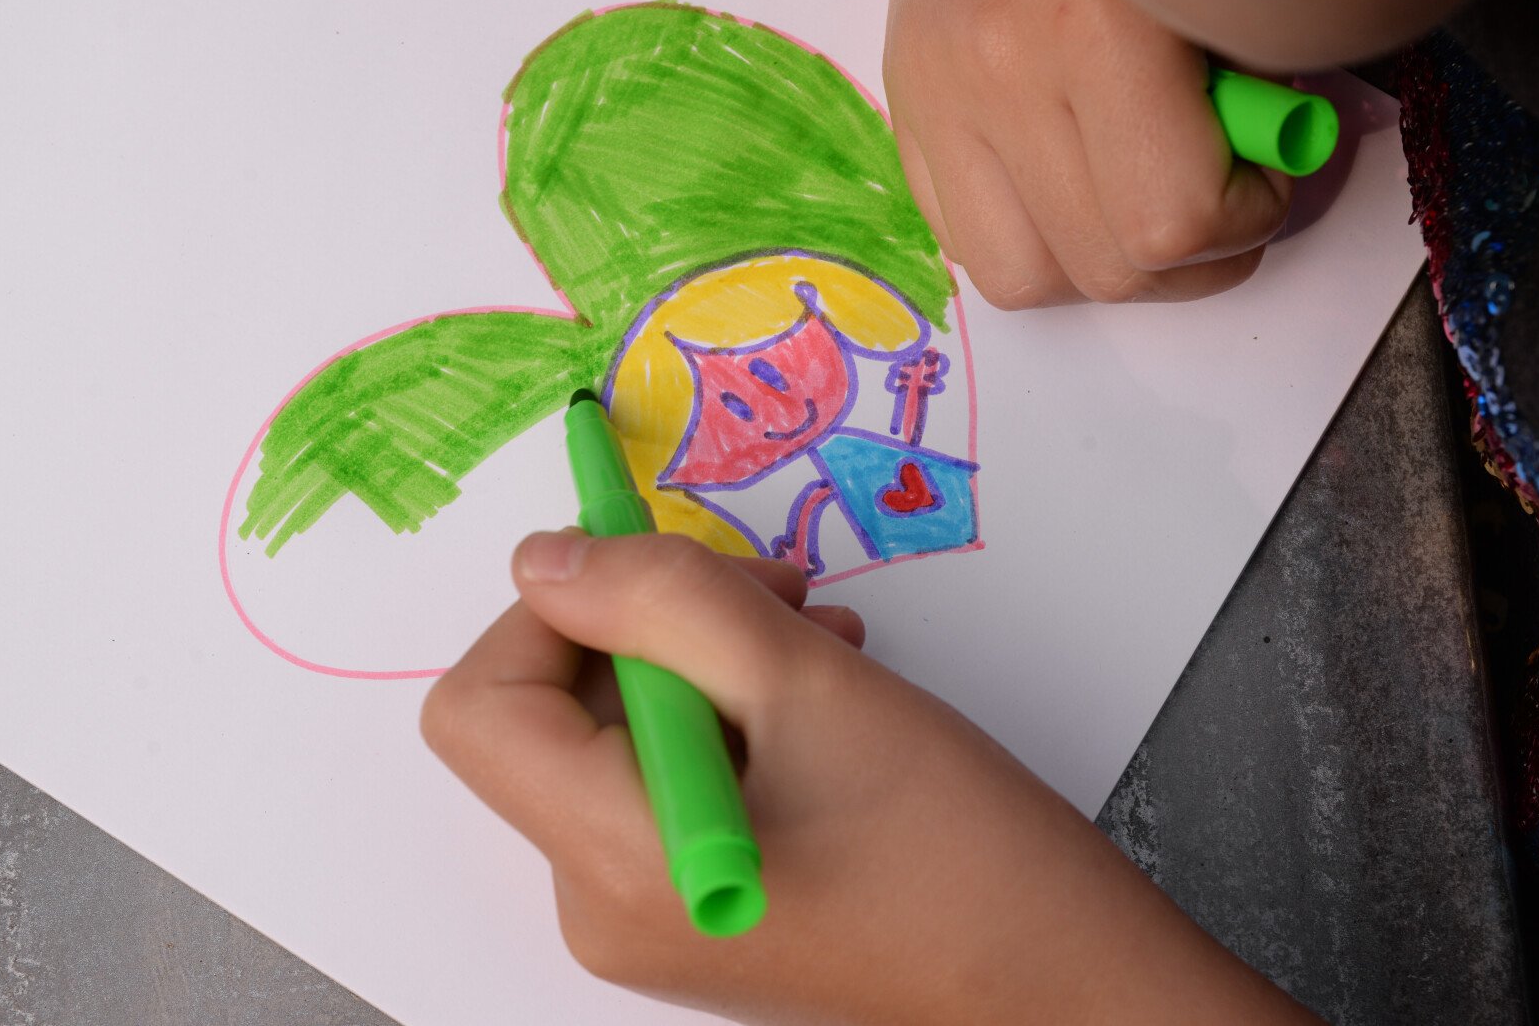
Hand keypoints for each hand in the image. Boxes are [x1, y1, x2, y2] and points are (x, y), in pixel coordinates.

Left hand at [423, 531, 1319, 1023]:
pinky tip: (817, 690)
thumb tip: (546, 560)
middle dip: (651, 624)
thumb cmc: (953, 845)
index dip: (548, 613)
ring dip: (706, 656)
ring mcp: (646, 911)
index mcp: (612, 858)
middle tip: (772, 591)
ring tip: (818, 637)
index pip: (482, 707)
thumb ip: (662, 601)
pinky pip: (667, 774)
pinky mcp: (694, 900)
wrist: (1056, 978)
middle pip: (554, 712)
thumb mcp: (806, 682)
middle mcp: (601, 902)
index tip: (647, 563)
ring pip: (621, 732)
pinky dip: (728, 711)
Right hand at [883, 0, 1291, 307]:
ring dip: (1096, 267)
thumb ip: (1246, 80)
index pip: (1169, 223)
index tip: (1263, 183)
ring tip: (1134, 204)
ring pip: (1021, 280)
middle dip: (1184, 261)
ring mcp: (936, 96)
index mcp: (1089, 28)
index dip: (1242, 224)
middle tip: (1217, 205)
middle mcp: (993, 73)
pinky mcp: (906, 105)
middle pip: (1100, 269)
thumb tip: (1259, 169)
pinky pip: (964, 240)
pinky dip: (1032, 236)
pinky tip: (1069, 181)